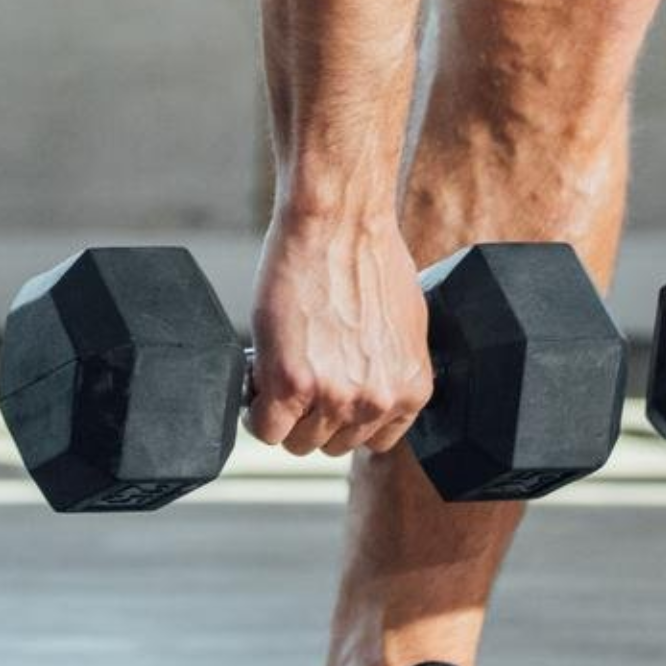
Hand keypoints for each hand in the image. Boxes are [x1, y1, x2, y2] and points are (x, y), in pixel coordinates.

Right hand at [248, 223, 434, 458]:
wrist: (339, 221)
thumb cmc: (367, 256)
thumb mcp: (402, 326)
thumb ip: (389, 370)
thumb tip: (365, 387)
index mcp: (411, 390)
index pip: (371, 442)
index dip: (342, 416)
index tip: (327, 396)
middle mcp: (377, 401)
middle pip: (330, 445)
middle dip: (311, 414)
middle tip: (298, 373)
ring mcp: (335, 396)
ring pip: (295, 441)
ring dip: (281, 411)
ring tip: (280, 365)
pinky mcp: (291, 383)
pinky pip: (264, 428)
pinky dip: (254, 410)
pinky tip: (259, 376)